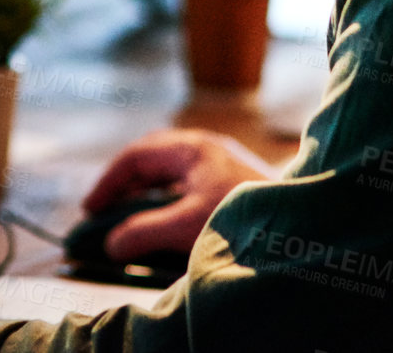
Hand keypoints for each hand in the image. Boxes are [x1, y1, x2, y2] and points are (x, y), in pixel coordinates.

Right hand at [81, 129, 276, 261]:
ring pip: (169, 173)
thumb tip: (112, 244)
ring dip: (145, 195)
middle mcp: (205, 149)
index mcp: (192, 148)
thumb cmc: (244, 218)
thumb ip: (144, 232)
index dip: (108, 182)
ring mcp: (219, 164)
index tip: (91, 210)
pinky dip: (166, 202)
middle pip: (151, 159)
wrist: (301, 225)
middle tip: (105, 212)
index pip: (136, 156)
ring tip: (130, 221)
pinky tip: (165, 224)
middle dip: (124, 185)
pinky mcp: (230, 183)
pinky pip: (186, 185)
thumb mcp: (186, 226)